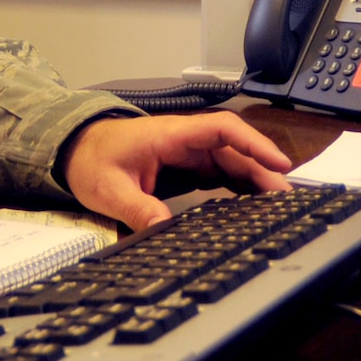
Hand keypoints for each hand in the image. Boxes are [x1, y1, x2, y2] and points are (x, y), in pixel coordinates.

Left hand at [60, 112, 292, 231]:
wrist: (73, 151)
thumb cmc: (90, 160)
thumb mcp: (108, 189)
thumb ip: (136, 208)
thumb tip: (163, 230)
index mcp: (170, 135)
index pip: (222, 130)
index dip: (254, 144)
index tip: (278, 163)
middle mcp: (184, 141)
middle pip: (234, 150)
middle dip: (263, 170)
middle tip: (287, 198)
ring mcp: (185, 153)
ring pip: (230, 162)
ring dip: (254, 179)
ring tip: (278, 204)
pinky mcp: (184, 167)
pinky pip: (218, 173)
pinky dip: (238, 186)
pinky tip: (252, 204)